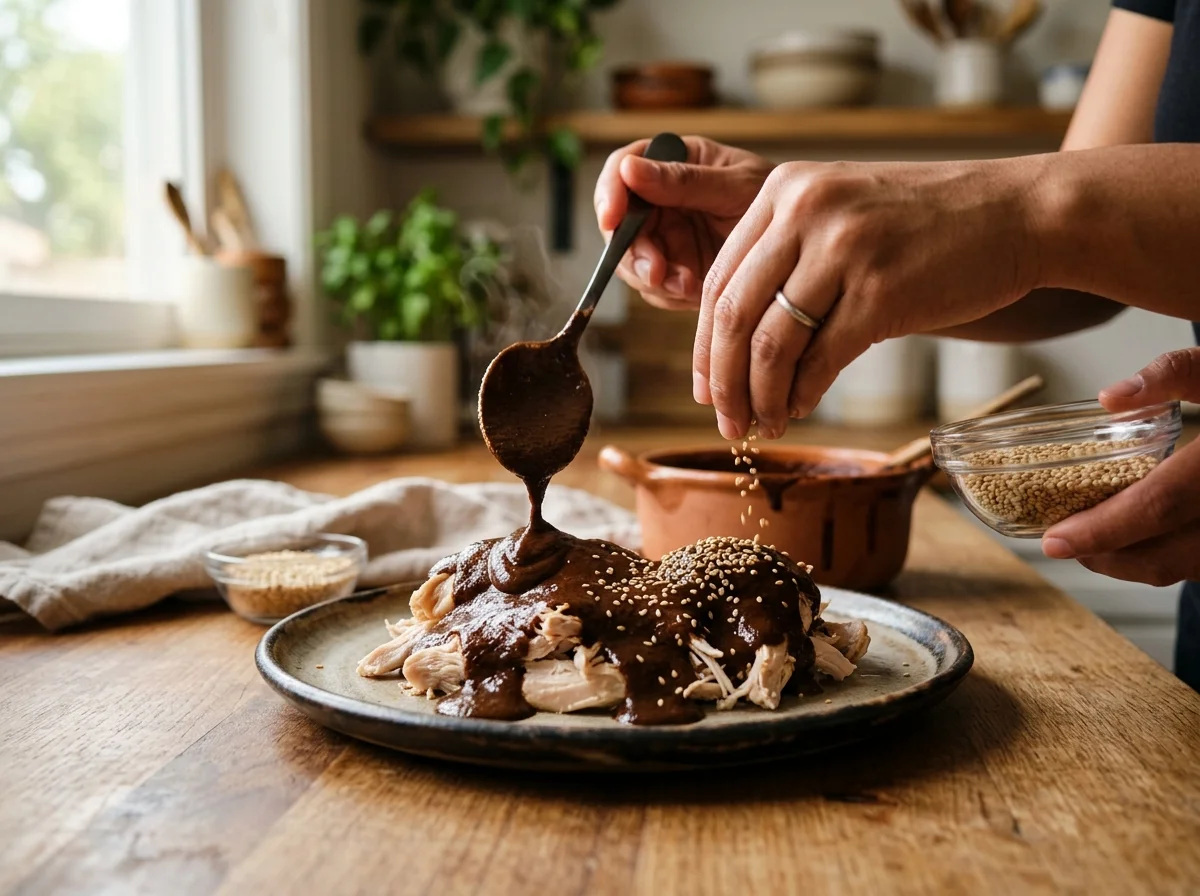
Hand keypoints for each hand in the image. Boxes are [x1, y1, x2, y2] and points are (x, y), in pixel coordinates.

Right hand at [594, 137, 773, 309]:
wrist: (808, 250)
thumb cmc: (785, 202)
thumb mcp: (736, 186)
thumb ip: (684, 181)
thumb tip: (628, 168)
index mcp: (674, 163)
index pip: (622, 171)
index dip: (610, 194)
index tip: (613, 218)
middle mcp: (663, 200)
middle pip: (618, 225)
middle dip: (633, 253)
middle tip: (657, 272)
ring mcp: (667, 238)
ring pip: (632, 262)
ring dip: (653, 279)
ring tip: (689, 285)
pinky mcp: (676, 271)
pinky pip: (655, 289)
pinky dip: (670, 295)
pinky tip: (696, 292)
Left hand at [694, 157, 1041, 439]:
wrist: (1020, 214)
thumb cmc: (929, 225)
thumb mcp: (844, 215)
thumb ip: (788, 259)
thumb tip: (735, 346)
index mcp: (785, 189)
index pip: (717, 278)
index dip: (703, 344)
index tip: (705, 387)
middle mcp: (806, 211)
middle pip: (731, 315)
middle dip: (721, 381)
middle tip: (725, 421)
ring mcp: (844, 250)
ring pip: (769, 344)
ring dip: (760, 398)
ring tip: (762, 426)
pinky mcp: (882, 292)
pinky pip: (821, 360)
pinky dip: (802, 395)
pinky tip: (799, 410)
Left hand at [1042, 349, 1199, 585]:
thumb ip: (1172, 374)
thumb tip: (1109, 398)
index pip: (1159, 505)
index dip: (1102, 529)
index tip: (1053, 541)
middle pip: (1163, 553)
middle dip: (1102, 555)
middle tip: (1059, 541)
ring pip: (1180, 570)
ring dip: (1128, 563)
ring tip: (1087, 539)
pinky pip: (1198, 569)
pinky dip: (1160, 560)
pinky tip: (1131, 540)